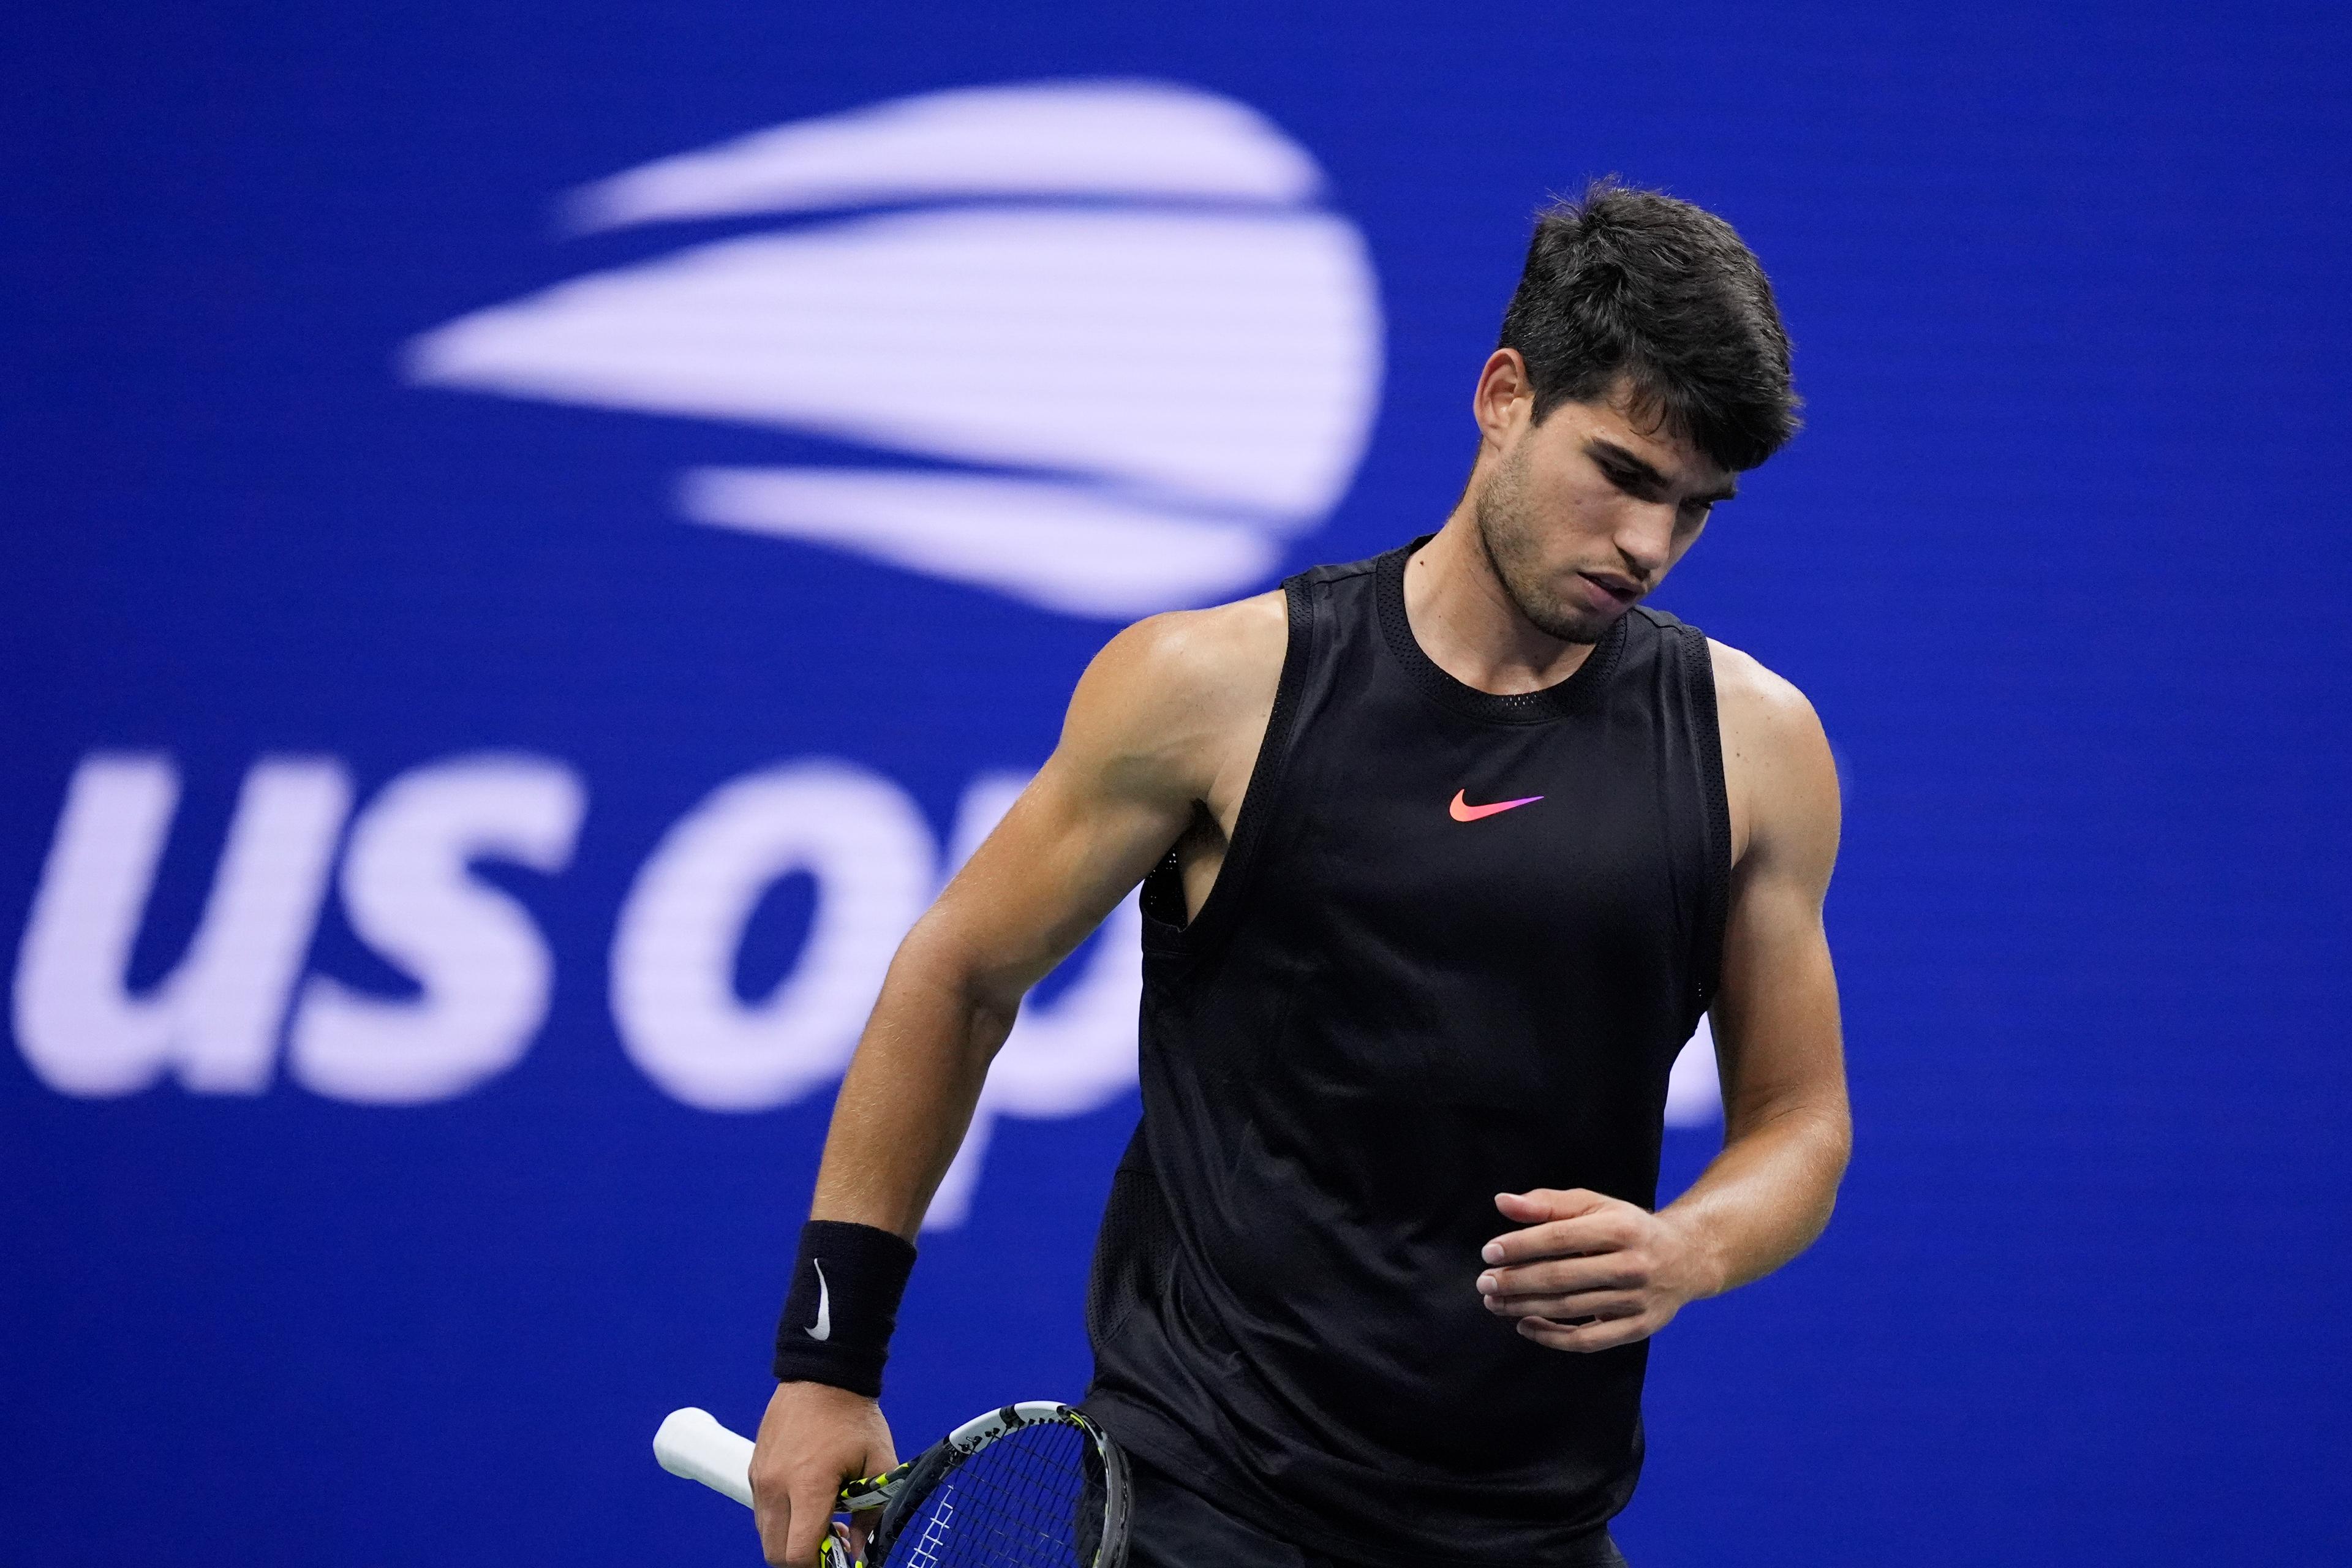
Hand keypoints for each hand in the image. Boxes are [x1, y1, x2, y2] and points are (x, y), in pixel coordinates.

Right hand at [750, 1381, 897, 1567]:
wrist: (823, 1374)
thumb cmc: (854, 1417)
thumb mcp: (879, 1463)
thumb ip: (872, 1514)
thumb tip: (860, 1551)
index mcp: (808, 1485)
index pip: (798, 1553)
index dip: (820, 1566)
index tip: (840, 1559)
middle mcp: (776, 1486)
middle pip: (776, 1553)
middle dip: (804, 1559)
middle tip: (833, 1546)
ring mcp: (761, 1478)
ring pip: (766, 1534)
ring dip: (790, 1540)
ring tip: (823, 1523)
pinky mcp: (755, 1470)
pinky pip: (763, 1512)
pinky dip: (782, 1520)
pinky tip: (808, 1504)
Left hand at [1475, 1188, 1719, 1353]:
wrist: (1687, 1258)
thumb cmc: (1628, 1227)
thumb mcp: (1595, 1205)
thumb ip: (1548, 1203)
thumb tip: (1502, 1202)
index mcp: (1620, 1228)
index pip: (1559, 1238)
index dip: (1520, 1246)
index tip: (1489, 1253)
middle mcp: (1632, 1265)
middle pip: (1561, 1277)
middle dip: (1516, 1281)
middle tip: (1484, 1283)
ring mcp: (1637, 1300)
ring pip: (1570, 1309)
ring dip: (1525, 1307)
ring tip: (1495, 1303)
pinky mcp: (1638, 1328)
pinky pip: (1588, 1340)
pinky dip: (1552, 1337)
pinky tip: (1525, 1326)